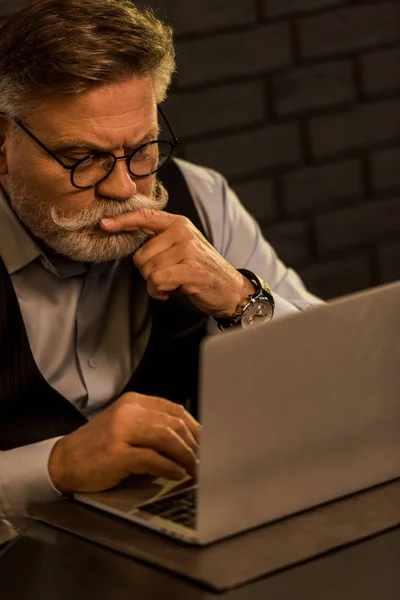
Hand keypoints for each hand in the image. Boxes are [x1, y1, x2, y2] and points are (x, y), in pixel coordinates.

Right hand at [48, 392, 200, 493]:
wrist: (63, 461)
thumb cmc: (98, 447)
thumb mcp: (126, 427)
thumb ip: (153, 427)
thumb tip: (190, 441)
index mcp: (134, 402)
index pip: (175, 409)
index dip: (196, 427)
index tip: (208, 442)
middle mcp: (128, 412)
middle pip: (174, 423)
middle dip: (195, 444)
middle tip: (207, 460)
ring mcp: (121, 431)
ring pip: (166, 437)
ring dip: (186, 456)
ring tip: (196, 469)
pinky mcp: (116, 453)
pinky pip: (152, 458)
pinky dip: (169, 467)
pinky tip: (177, 474)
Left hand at [100, 209, 254, 317]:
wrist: (231, 290)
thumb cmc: (201, 271)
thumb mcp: (183, 247)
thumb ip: (160, 240)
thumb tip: (127, 235)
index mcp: (178, 223)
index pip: (145, 217)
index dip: (122, 221)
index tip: (103, 225)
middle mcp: (182, 232)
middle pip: (140, 256)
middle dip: (150, 273)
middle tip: (171, 276)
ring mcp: (187, 249)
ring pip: (148, 272)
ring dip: (157, 285)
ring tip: (176, 283)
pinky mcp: (190, 268)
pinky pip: (157, 281)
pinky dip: (160, 292)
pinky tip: (175, 291)